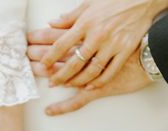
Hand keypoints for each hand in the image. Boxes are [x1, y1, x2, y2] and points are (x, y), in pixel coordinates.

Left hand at [40, 0, 167, 88]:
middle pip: (74, 61)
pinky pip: (110, 72)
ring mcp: (112, 44)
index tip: (42, 65)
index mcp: (86, 22)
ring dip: (78, 81)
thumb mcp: (90, 3)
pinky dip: (99, 81)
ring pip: (91, 70)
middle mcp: (98, 35)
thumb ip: (71, 17)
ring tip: (68, 85)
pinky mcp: (125, 51)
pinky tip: (90, 86)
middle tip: (51, 82)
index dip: (50, 57)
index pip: (62, 43)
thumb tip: (52, 23)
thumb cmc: (116, 0)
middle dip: (60, 75)